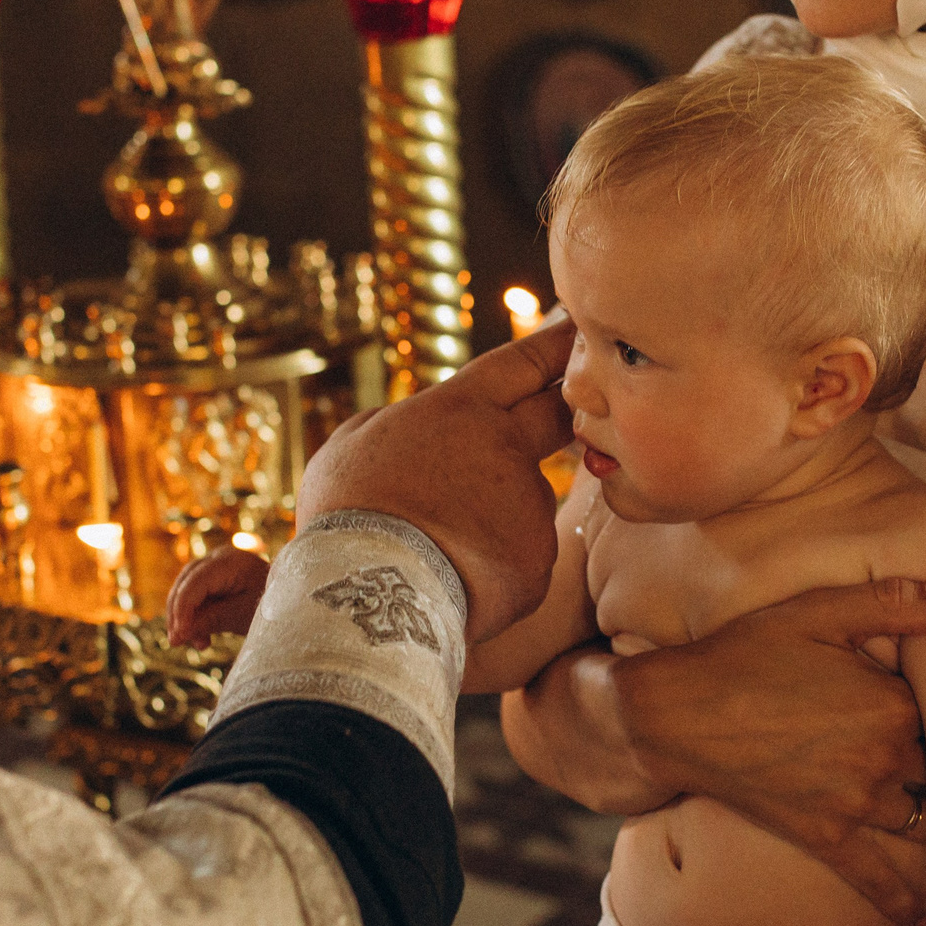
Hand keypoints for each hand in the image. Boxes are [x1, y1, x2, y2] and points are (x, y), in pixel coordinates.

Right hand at [166, 546, 268, 645]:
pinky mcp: (216, 579)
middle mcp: (219, 557)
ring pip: (186, 590)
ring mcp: (216, 565)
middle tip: (178, 642)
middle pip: (185, 583)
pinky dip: (196, 617)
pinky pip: (196, 596)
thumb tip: (178, 634)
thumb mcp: (243, 616)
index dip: (183, 610)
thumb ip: (211, 620)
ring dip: (186, 618)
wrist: (295, 598)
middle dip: (179, 614)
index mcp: (229, 561)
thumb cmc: (274, 604)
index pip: (195, 583)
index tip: (179, 636)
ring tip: (199, 644)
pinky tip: (203, 639)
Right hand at [297, 319, 574, 642]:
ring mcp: (528, 509)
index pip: (520, 364)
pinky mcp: (537, 565)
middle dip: (565, 411)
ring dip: (495, 523)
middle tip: (577, 409)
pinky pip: (519, 563)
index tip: (578, 330)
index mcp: (459, 411)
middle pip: (554, 419)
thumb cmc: (347, 515)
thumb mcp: (351, 444)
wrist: (368, 596)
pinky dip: (494, 574)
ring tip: (438, 551)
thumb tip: (414, 425)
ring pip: (522, 508)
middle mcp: (507, 451)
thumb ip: (398, 424)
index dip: (553, 345)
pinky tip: (455, 585)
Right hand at [609, 578, 925, 922]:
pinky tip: (925, 924)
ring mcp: (854, 804)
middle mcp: (883, 758)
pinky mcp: (822, 837)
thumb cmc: (744, 652)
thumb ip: (899, 602)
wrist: (673, 713)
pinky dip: (904, 904)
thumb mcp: (819, 612)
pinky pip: (876, 879)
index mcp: (893, 703)